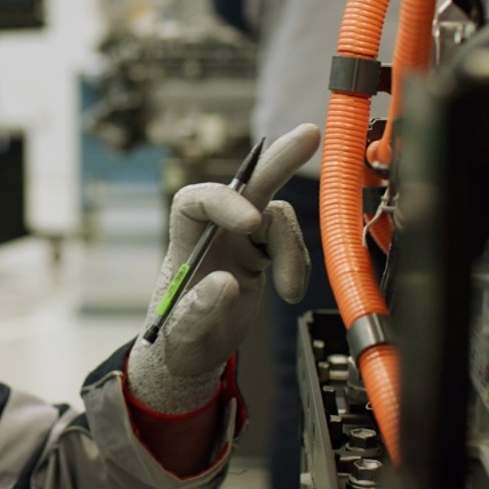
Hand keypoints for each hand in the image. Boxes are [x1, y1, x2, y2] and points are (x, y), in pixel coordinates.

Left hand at [127, 124, 319, 413]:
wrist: (193, 354)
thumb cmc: (178, 339)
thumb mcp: (181, 334)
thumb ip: (198, 310)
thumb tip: (226, 284)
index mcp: (185, 240)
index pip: (196, 200)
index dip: (224, 200)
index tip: (250, 224)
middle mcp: (214, 230)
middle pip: (244, 183)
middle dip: (277, 159)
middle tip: (310, 134)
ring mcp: (240, 237)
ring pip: (277, 215)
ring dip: (292, 249)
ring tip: (289, 290)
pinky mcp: (261, 251)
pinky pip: (290, 241)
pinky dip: (299, 263)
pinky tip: (290, 290)